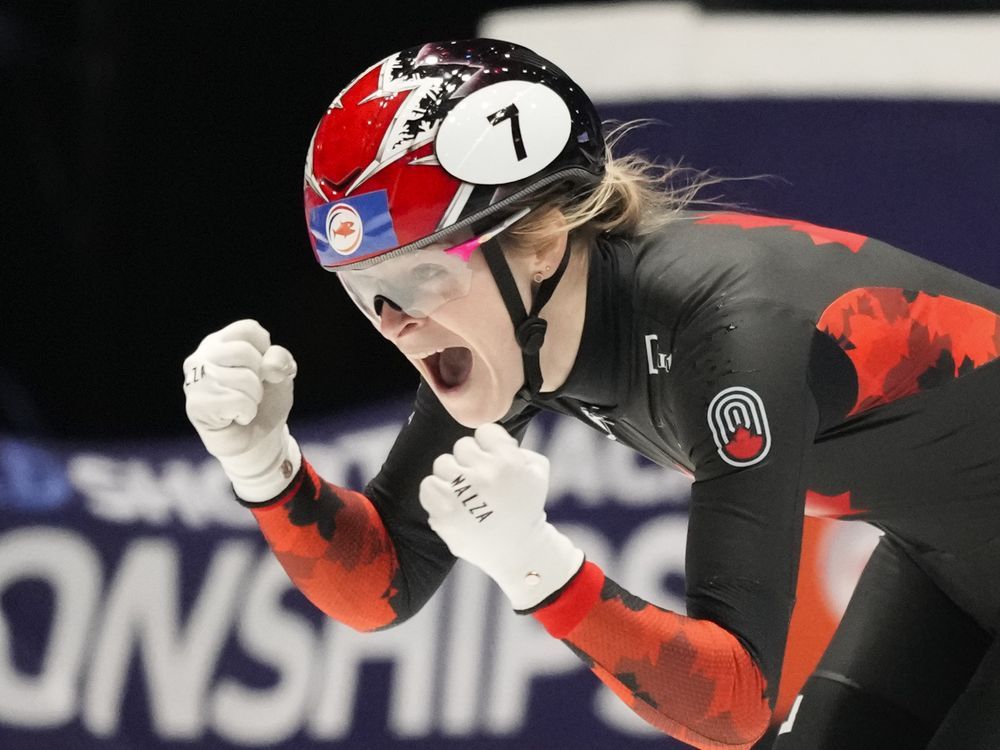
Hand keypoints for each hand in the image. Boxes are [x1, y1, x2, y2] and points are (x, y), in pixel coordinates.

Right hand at [183, 319, 300, 501]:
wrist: (257, 439)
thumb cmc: (265, 401)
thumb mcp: (281, 375)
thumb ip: (280, 361)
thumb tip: (270, 365)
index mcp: (220, 342)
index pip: (249, 329)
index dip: (266, 351)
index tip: (261, 370)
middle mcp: (201, 356)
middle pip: (245, 352)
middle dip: (261, 378)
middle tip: (253, 393)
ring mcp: (194, 380)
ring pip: (244, 378)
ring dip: (255, 398)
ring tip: (244, 405)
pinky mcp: (195, 405)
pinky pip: (237, 400)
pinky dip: (247, 412)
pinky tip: (236, 417)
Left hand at [419, 423, 583, 609]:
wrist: (518, 551)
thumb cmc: (526, 507)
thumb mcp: (538, 471)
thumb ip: (518, 447)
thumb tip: (488, 440)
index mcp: (509, 462)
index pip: (484, 431)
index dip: (488, 446)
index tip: (492, 462)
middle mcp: (486, 475)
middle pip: (461, 446)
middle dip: (470, 461)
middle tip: (479, 481)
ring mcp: (463, 495)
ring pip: (442, 463)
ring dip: (452, 476)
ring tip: (465, 493)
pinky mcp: (445, 514)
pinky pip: (427, 485)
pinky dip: (436, 492)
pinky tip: (450, 502)